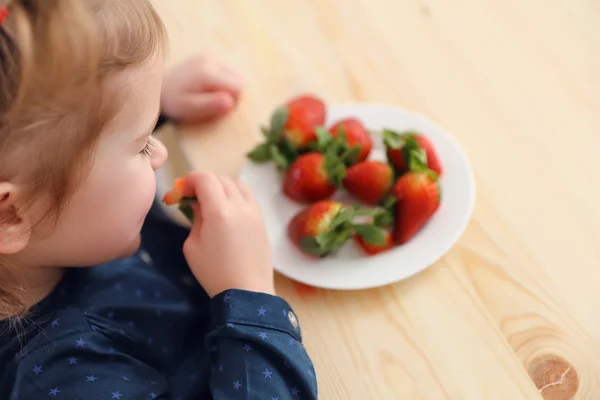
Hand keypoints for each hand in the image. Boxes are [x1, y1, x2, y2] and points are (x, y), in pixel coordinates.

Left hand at [160, 55, 244, 122]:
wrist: (159, 88)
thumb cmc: (175, 102)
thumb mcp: (190, 108)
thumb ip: (210, 105)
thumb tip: (231, 102)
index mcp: (207, 73)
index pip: (239, 88)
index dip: (234, 102)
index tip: (219, 109)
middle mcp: (211, 60)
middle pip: (240, 81)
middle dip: (232, 95)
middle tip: (213, 103)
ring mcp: (211, 56)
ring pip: (236, 76)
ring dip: (228, 89)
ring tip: (209, 96)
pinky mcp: (210, 57)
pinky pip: (228, 73)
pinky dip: (224, 83)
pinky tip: (208, 88)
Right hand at [182, 172, 274, 296]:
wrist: (247, 291)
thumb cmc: (214, 273)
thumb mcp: (193, 246)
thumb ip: (195, 219)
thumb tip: (197, 203)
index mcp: (219, 212)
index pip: (205, 179)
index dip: (190, 180)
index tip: (182, 192)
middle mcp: (240, 206)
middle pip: (220, 178)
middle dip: (203, 183)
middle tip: (192, 198)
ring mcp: (254, 211)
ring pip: (237, 184)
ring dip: (221, 186)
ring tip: (212, 202)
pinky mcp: (262, 219)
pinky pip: (248, 196)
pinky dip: (236, 194)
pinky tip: (228, 210)